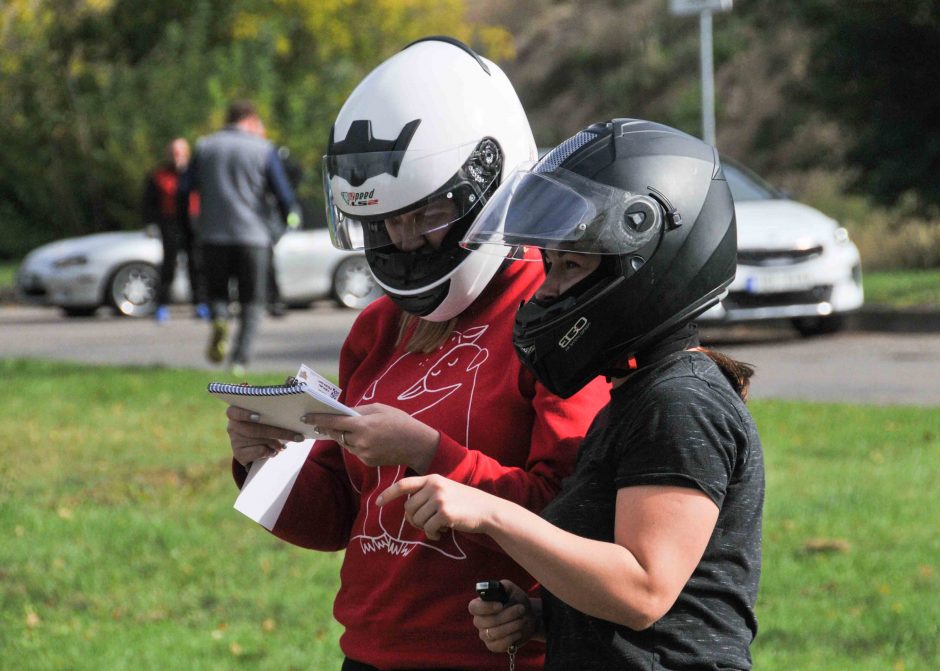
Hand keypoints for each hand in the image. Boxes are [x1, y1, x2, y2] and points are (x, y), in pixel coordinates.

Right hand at [226, 405, 304, 466]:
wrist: (256, 448)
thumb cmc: (265, 424)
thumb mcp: (268, 412)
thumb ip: (274, 398)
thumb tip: (289, 383)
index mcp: (236, 412)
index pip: (233, 411)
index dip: (244, 414)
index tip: (258, 416)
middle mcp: (233, 426)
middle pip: (253, 429)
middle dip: (278, 432)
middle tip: (297, 436)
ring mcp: (234, 441)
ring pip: (258, 441)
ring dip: (275, 442)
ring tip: (285, 444)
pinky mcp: (239, 454)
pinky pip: (257, 452)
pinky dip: (269, 452)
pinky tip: (274, 451)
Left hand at [303, 403, 439, 471]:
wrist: (417, 444)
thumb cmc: (400, 421)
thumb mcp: (380, 409)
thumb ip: (359, 411)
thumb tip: (344, 412)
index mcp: (363, 425)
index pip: (334, 422)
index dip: (318, 419)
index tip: (306, 417)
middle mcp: (360, 441)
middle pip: (336, 434)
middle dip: (330, 428)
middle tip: (322, 422)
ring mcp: (363, 453)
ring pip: (345, 443)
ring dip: (344, 436)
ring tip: (354, 428)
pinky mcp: (367, 461)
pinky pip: (355, 451)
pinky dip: (356, 444)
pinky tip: (368, 439)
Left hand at [376, 474, 499, 539]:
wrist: (487, 509)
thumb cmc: (465, 502)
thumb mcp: (445, 489)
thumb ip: (427, 493)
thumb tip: (408, 510)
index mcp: (432, 478)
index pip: (404, 484)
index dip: (388, 494)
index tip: (377, 503)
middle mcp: (434, 486)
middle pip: (409, 508)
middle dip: (414, 520)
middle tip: (427, 524)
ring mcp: (440, 499)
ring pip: (417, 520)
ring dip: (425, 528)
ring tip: (437, 527)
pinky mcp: (445, 513)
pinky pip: (428, 528)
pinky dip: (432, 534)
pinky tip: (442, 532)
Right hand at [469, 581, 540, 652]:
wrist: (529, 618)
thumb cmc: (518, 602)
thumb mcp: (512, 590)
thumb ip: (504, 586)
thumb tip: (498, 587)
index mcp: (480, 605)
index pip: (474, 607)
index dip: (486, 607)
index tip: (501, 605)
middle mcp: (479, 620)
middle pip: (486, 621)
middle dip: (507, 615)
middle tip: (521, 609)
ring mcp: (485, 635)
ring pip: (494, 633)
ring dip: (511, 626)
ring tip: (522, 620)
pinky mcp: (492, 646)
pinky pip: (499, 645)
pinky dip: (511, 638)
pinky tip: (518, 632)